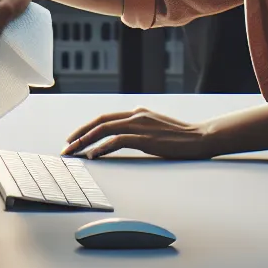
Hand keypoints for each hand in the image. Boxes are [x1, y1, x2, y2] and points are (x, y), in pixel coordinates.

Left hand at [62, 106, 214, 159]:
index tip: (74, 138)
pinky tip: (93, 155)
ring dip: (85, 141)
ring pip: (104, 130)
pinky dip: (101, 147)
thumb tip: (123, 137)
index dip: (86, 127)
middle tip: (66, 147)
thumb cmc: (180, 137)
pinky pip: (116, 141)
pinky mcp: (145, 138)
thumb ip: (140, 128)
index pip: (104, 118)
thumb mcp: (156, 127)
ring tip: (74, 152)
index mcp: (137, 112)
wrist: (201, 138)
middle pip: (99, 122)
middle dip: (79, 134)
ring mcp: (140, 125)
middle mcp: (135, 115)